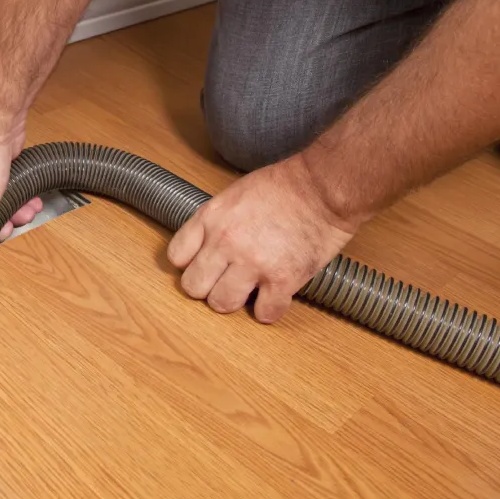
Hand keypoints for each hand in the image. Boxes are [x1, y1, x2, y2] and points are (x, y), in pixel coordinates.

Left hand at [167, 155, 360, 322]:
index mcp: (211, 218)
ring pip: (222, 304)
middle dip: (206, 288)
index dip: (189, 264)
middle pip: (194, 287)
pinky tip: (274, 298)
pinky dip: (268, 310)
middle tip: (222, 283)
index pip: (177, 256)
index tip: (202, 265)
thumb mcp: (233, 195)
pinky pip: (264, 313)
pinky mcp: (283, 279)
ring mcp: (253, 263)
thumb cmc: (283, 185)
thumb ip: (215, 222)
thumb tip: (206, 246)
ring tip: (248, 291)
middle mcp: (225, 242)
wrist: (322, 188)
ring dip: (234, 301)